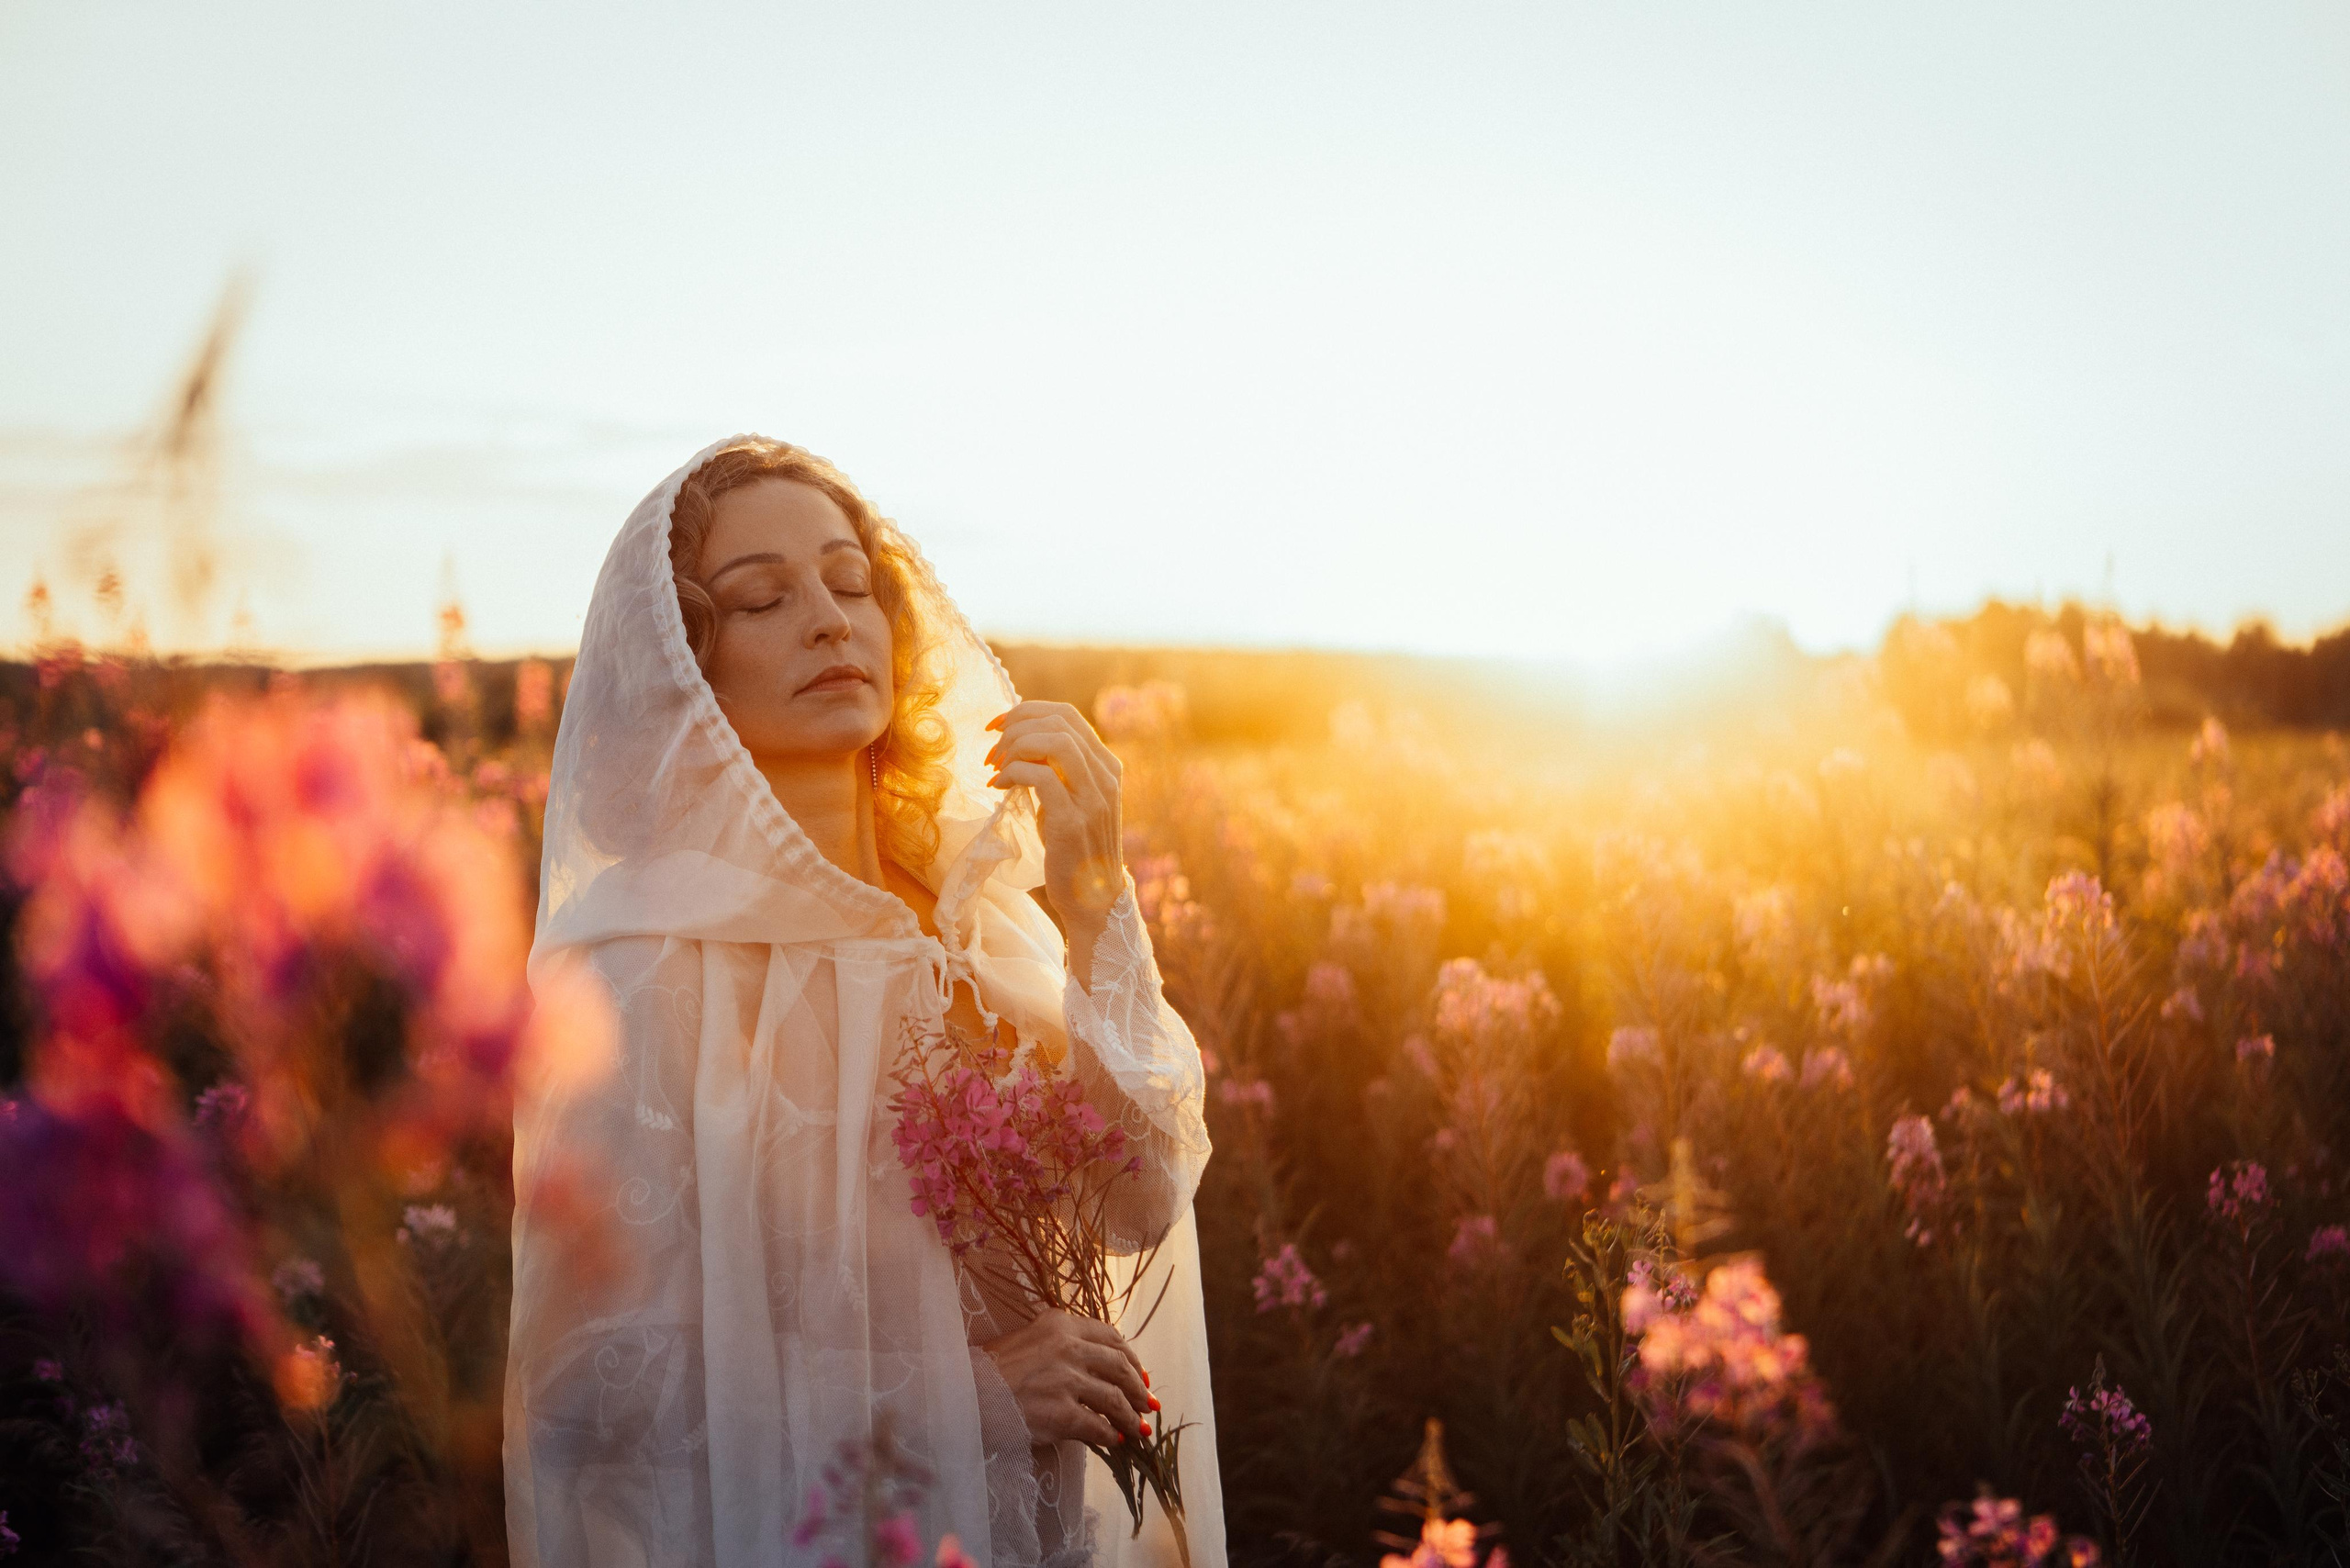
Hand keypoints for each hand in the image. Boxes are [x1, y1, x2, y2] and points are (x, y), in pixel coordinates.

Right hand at [979, 1308, 1160, 1449]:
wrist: (963, 1393)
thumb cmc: (991, 1368)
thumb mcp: (1029, 1339)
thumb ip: (1062, 1345)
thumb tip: (1097, 1369)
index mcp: (1060, 1324)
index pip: (1110, 1336)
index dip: (1132, 1357)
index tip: (1141, 1374)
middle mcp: (1068, 1346)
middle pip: (1119, 1367)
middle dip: (1139, 1388)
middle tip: (1148, 1404)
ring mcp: (1066, 1380)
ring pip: (1114, 1399)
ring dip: (1131, 1417)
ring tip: (1140, 1429)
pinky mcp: (1062, 1413)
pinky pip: (1098, 1427)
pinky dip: (1111, 1436)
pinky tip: (1114, 1441)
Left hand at [983, 700, 1125, 939]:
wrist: (1093, 899)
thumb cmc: (1074, 848)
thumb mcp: (1072, 799)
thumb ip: (1057, 770)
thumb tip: (1017, 741)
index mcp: (1107, 766)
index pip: (1067, 715)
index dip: (1027, 711)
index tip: (997, 726)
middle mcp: (1106, 777)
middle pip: (1059, 722)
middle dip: (1016, 728)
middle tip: (992, 753)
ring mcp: (1092, 798)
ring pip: (1054, 743)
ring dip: (1015, 747)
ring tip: (995, 768)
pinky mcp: (1073, 821)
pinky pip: (1040, 777)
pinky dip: (1013, 773)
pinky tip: (999, 787)